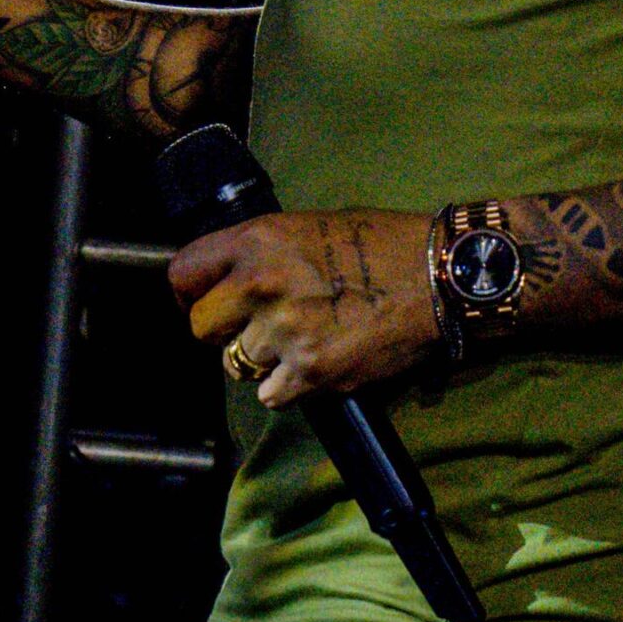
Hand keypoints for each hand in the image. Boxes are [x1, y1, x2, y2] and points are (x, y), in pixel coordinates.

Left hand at [168, 207, 440, 406]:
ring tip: (302, 341)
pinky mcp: (310, 370)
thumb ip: (264, 252)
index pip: (184, 272)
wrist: (438, 277)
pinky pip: (271, 395)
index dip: (189, 293)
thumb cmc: (383, 245)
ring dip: (262, 360)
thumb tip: (230, 277)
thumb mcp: (312, 226)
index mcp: (259, 240)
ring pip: (237, 365)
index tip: (202, 302)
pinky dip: (289, 387)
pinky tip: (316, 364)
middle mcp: (262, 283)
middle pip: (203, 327)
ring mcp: (285, 330)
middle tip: (259, 327)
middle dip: (226, 332)